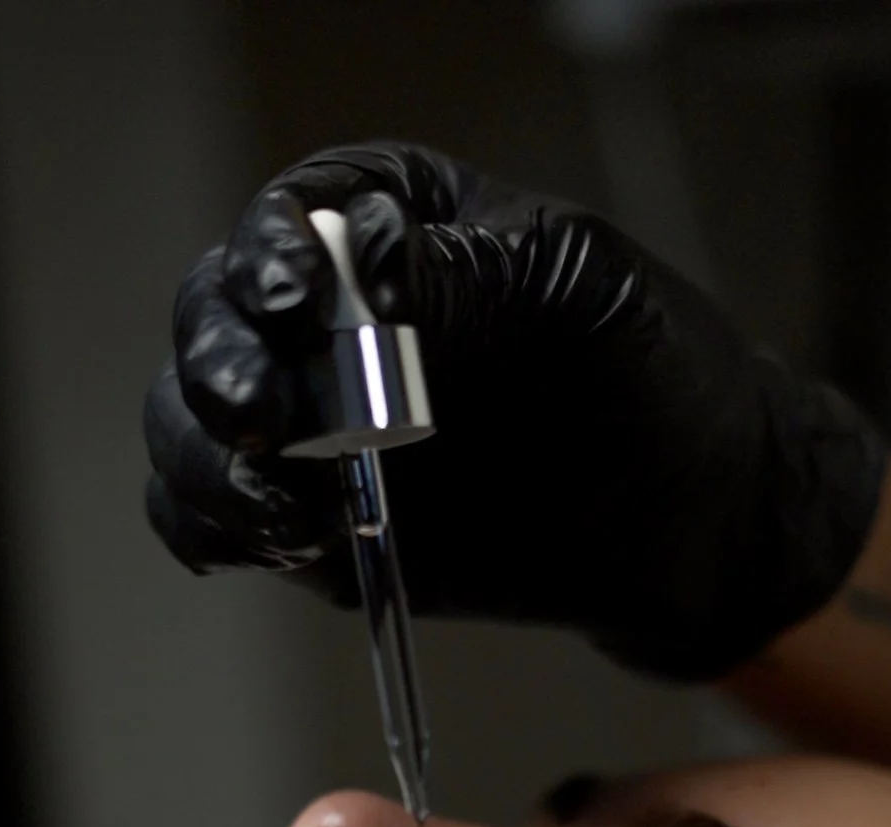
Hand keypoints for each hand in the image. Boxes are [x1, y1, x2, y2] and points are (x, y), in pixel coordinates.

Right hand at [145, 141, 885, 679]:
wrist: (696, 525)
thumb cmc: (655, 379)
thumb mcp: (576, 291)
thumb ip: (461, 276)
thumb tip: (356, 265)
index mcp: (394, 231)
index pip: (290, 221)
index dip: (269, 258)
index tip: (295, 307)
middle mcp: (334, 327)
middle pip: (214, 321)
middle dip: (220, 366)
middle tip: (262, 418)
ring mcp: (319, 433)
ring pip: (194, 428)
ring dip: (206, 463)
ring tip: (276, 507)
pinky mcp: (321, 527)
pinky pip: (224, 524)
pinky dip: (215, 532)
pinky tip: (269, 541)